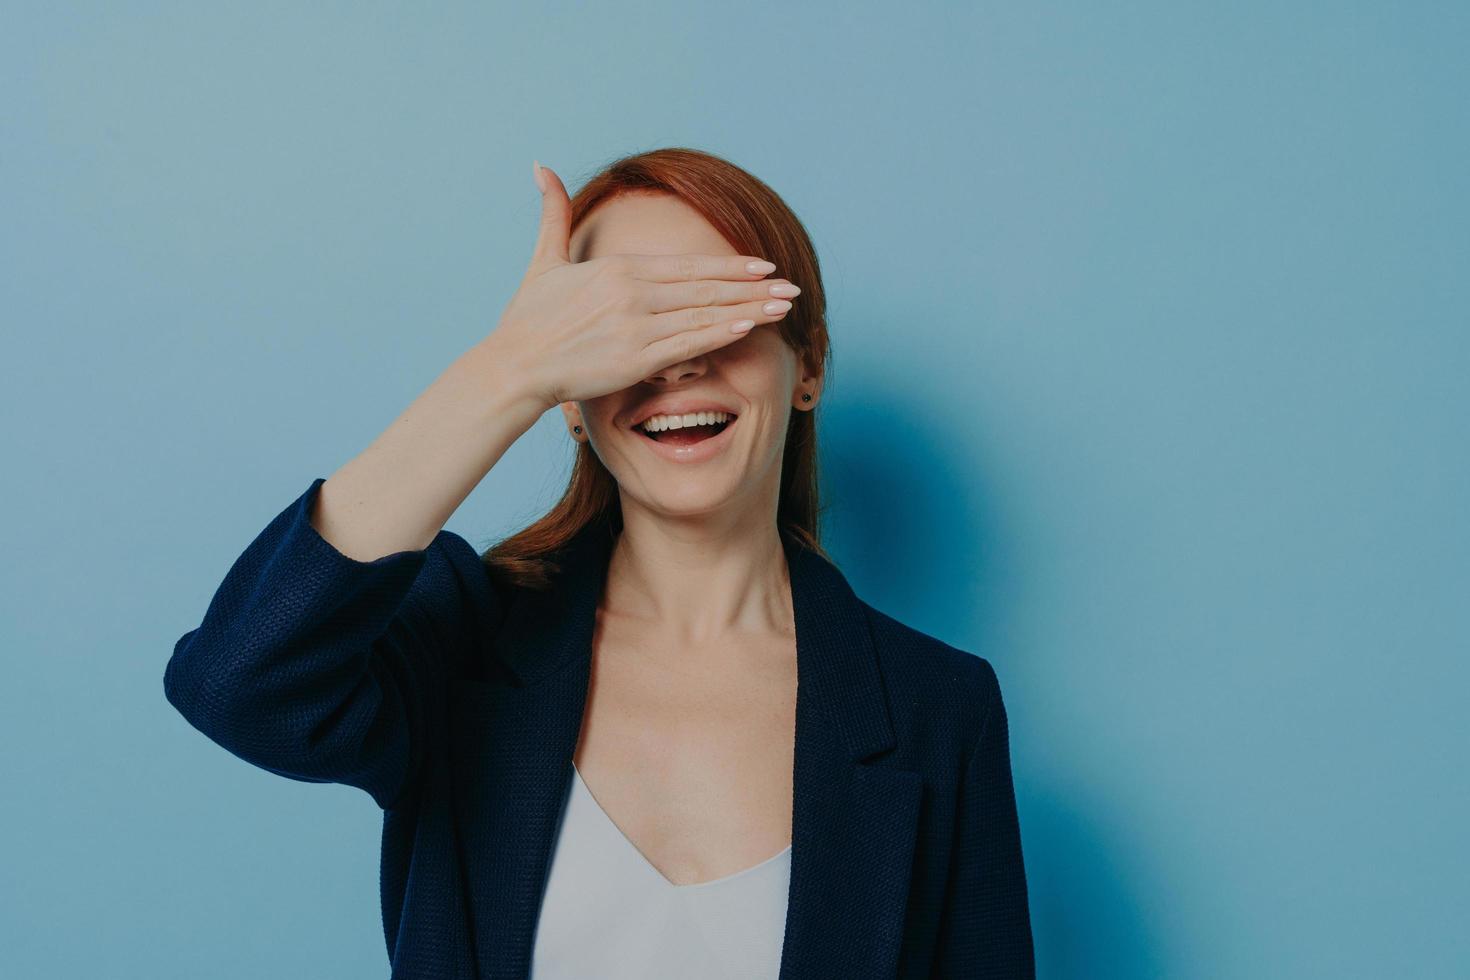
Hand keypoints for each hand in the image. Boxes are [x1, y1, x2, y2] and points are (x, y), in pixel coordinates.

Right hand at [487, 161, 797, 409]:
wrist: (513, 366)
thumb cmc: (528, 319)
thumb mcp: (544, 260)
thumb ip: (552, 213)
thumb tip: (540, 165)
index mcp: (619, 269)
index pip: (688, 266)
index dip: (730, 266)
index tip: (763, 266)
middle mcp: (633, 293)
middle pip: (706, 287)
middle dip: (753, 287)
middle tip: (791, 286)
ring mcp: (637, 326)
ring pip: (705, 314)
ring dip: (749, 309)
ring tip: (784, 307)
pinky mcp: (635, 358)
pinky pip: (689, 344)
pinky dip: (721, 333)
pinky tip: (749, 327)